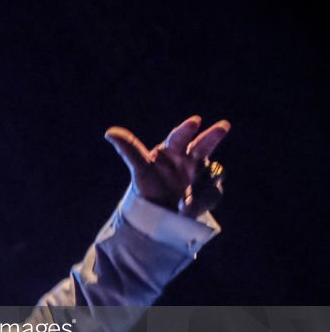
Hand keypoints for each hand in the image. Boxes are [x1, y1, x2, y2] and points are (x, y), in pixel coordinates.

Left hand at [105, 116, 230, 216]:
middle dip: (213, 136)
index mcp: (173, 149)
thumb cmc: (148, 182)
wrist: (160, 209)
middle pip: (204, 146)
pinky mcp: (210, 192)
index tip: (195, 121)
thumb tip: (109, 132)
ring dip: (200, 189)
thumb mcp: (139, 167)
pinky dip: (201, 203)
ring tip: (183, 205)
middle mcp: (191, 158)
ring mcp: (203, 175)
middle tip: (223, 126)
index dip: (187, 129)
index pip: (180, 137)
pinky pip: (212, 194)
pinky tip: (185, 210)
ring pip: (212, 173)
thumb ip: (128, 149)